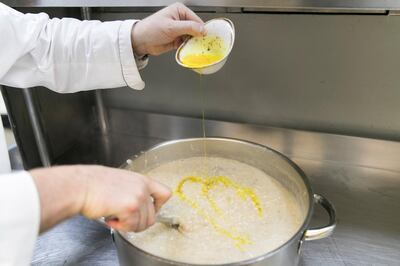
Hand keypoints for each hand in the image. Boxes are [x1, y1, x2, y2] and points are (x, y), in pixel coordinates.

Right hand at [30, 165, 171, 232]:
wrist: (80, 186)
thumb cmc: (93, 184)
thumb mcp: (120, 181)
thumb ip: (133, 191)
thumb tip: (138, 208)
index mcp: (142, 180)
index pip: (165, 193)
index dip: (158, 206)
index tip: (149, 210)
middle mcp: (143, 187)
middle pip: (152, 216)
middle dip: (138, 222)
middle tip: (123, 219)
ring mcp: (138, 197)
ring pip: (143, 224)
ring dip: (128, 225)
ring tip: (114, 216)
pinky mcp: (130, 208)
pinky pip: (131, 226)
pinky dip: (120, 226)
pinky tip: (110, 218)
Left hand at [131, 2, 204, 55]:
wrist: (141, 41)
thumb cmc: (151, 29)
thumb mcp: (172, 27)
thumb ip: (188, 28)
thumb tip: (203, 30)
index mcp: (180, 11)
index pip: (196, 20)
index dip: (202, 29)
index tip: (206, 38)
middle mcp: (181, 19)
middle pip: (196, 29)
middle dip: (199, 37)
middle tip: (203, 45)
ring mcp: (180, 30)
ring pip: (193, 37)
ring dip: (194, 43)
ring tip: (197, 49)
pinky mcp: (178, 40)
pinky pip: (187, 44)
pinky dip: (189, 48)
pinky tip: (190, 51)